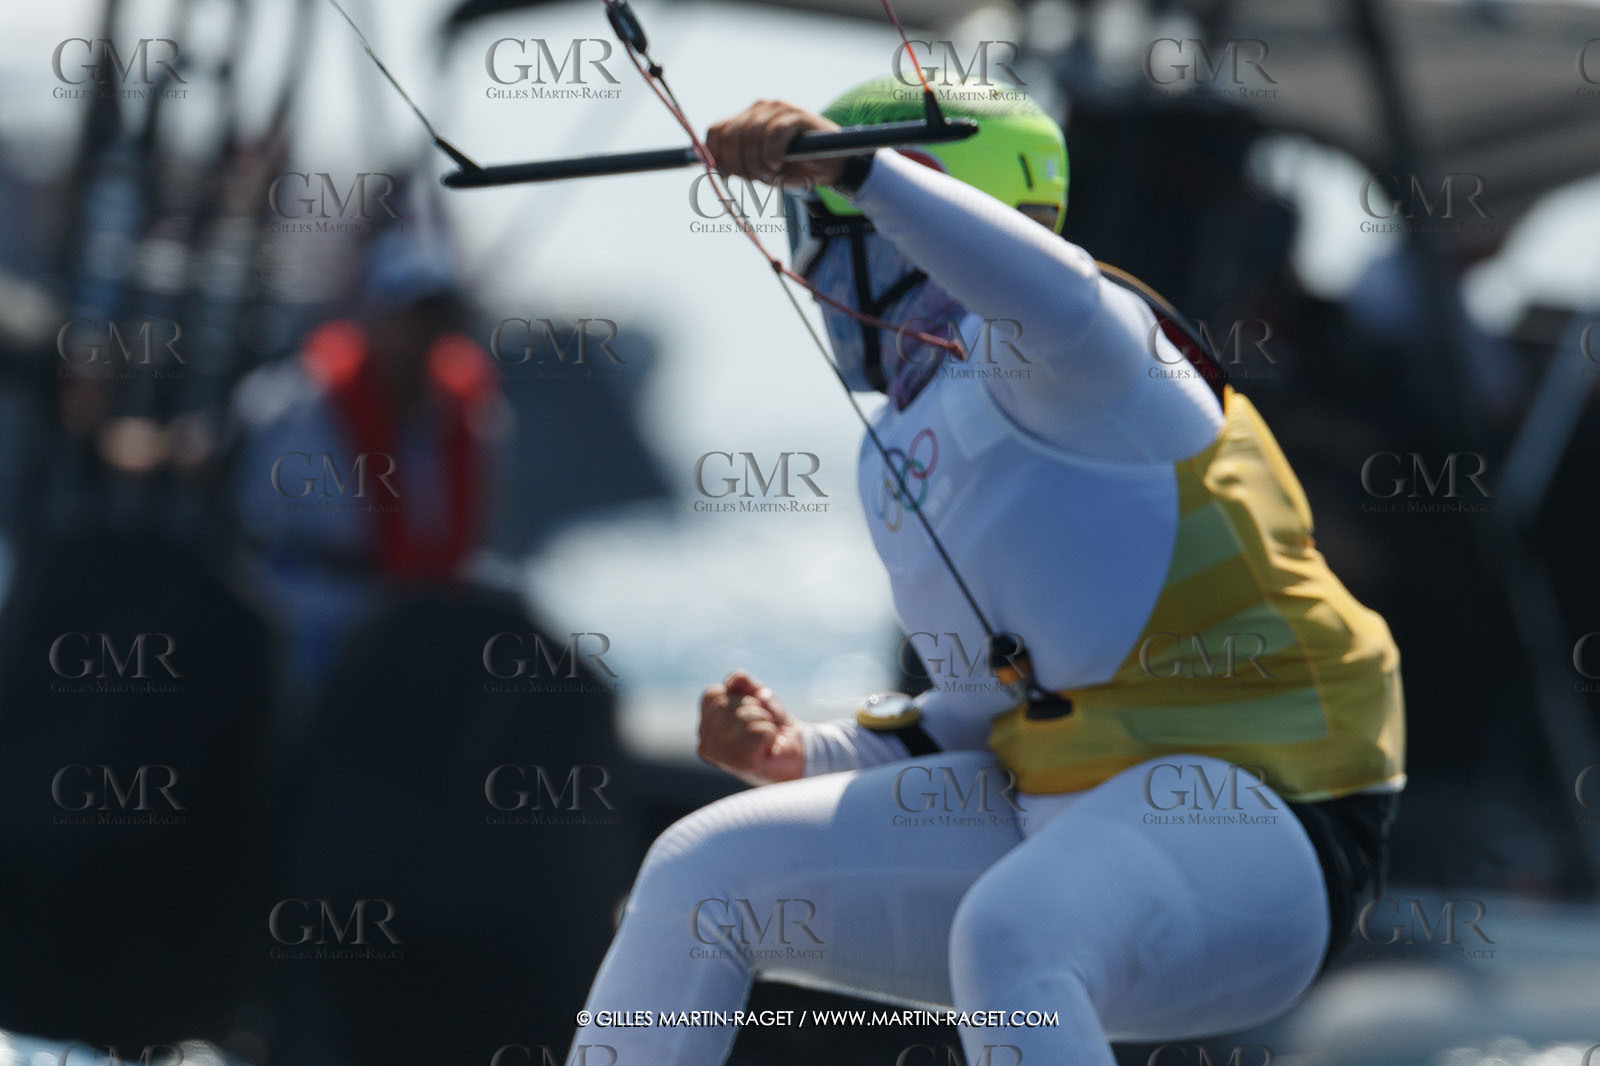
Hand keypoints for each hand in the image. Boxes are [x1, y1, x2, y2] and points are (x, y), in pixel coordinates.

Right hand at [697, 670, 805, 785]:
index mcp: (705, 727)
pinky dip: (770, 733)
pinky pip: (758, 732)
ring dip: (763, 721)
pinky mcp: (743, 764)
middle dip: (752, 708)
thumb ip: (741, 682)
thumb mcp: (755, 694)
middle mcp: (706, 744)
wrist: (798, 750)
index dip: (738, 696)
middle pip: (725, 705)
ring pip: (742, 718)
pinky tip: (770, 746)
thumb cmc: (772, 723)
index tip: (751, 711)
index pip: (712, 695)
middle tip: (761, 725)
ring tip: (767, 736)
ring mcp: (723, 757)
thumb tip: (730, 682)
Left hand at [705, 100, 843, 189]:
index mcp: (746, 119)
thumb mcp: (760, 169)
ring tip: (771, 175)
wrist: (832, 167)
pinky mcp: (798, 115)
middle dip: (739, 163)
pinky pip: (775, 132)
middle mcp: (760, 108)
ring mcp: (779, 109)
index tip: (726, 175)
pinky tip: (778, 164)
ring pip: (752, 134)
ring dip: (758, 162)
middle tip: (756, 179)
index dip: (715, 154)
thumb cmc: (794, 168)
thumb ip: (738, 164)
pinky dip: (772, 152)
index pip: (716, 130)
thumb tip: (713, 167)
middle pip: (732, 134)